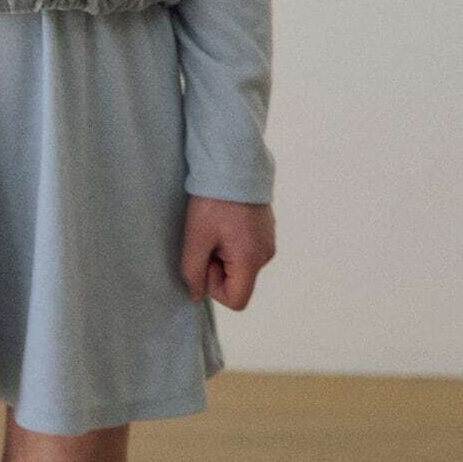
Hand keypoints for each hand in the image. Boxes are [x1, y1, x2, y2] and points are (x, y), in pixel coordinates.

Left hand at [181, 194, 275, 310]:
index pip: (236, 300)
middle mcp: (265, 254)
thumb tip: (197, 295)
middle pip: (238, 281)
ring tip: (214, 224)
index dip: (214, 286)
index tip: (205, 258)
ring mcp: (268, 240)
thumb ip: (194, 272)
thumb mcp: (197, 237)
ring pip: (241, 264)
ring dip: (223, 252)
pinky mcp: (265, 228)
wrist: (233, 161)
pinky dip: (231, 241)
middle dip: (217, 266)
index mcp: (251, 260)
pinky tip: (223, 218)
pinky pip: (246, 248)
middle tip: (206, 237)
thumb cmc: (214, 200)